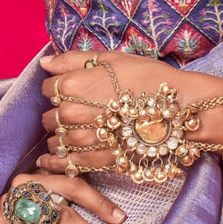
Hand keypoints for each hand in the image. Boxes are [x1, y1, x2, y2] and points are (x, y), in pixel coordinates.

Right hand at [0, 170, 126, 223]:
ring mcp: (6, 219)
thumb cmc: (11, 222)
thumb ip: (58, 204)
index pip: (71, 186)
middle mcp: (19, 196)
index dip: (98, 202)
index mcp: (33, 181)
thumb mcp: (32, 205)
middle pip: (66, 216)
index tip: (121, 220)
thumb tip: (105, 217)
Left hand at [36, 50, 222, 175]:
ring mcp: (83, 139)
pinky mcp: (95, 161)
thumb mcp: (112, 59)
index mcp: (73, 85)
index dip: (58, 89)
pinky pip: (66, 164)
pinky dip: (57, 163)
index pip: (48, 88)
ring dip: (60, 139)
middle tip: (77, 113)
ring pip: (56, 142)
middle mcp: (73, 113)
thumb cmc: (148, 79)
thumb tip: (46, 63)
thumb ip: (73, 60)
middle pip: (50, 117)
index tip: (70, 90)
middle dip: (59, 115)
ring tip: (75, 134)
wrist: (177, 109)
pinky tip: (52, 161)